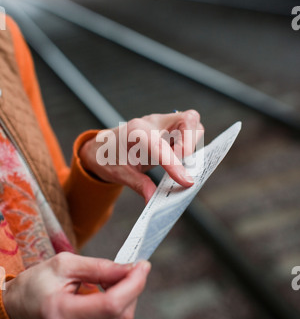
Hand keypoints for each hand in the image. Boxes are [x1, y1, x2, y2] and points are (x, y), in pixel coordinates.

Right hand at [3, 252, 150, 318]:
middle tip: (131, 268)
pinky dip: (117, 311)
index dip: (133, 284)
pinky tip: (107, 296)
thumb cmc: (35, 285)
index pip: (110, 304)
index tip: (143, 265)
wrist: (14, 314)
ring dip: (126, 299)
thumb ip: (99, 267)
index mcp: (60, 313)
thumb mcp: (63, 265)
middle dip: (133, 288)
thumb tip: (131, 268)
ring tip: (114, 281)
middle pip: (120, 316)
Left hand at [80, 110, 203, 202]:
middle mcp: (152, 122)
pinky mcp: (169, 128)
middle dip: (191, 143)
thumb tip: (152, 198)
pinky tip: (179, 159)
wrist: (103, 147)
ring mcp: (162, 123)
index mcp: (135, 132)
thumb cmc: (109, 157)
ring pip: (191, 122)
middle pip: (186, 120)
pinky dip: (190, 145)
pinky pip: (189, 130)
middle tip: (184, 165)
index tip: (186, 181)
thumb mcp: (119, 174)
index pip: (160, 145)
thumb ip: (139, 184)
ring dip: (191, 143)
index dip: (174, 163)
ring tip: (178, 161)